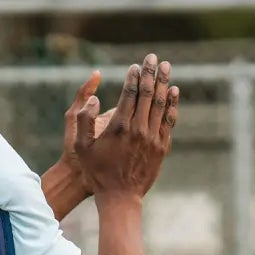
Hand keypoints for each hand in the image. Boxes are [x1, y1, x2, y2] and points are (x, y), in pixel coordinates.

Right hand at [66, 54, 179, 200]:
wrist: (120, 196)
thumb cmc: (97, 172)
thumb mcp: (81, 146)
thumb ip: (84, 119)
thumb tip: (93, 98)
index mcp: (118, 126)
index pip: (129, 93)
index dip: (133, 77)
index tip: (135, 65)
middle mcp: (138, 129)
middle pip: (147, 94)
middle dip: (150, 73)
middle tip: (152, 57)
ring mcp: (152, 138)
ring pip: (160, 104)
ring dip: (164, 83)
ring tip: (166, 67)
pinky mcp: (162, 147)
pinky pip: (169, 121)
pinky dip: (172, 104)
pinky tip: (173, 91)